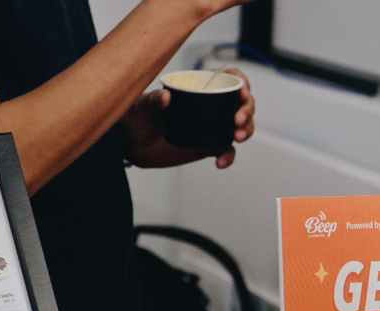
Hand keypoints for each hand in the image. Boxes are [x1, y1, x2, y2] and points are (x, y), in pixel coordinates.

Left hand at [121, 67, 254, 169]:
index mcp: (198, 88)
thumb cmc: (136, 118)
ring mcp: (212, 127)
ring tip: (236, 137)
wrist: (131, 145)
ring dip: (246, 130)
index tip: (242, 92)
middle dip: (247, 110)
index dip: (241, 82)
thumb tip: (166, 97)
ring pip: (241, 126)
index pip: (228, 78)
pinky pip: (227, 151)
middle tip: (237, 120)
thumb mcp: (140, 106)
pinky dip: (228, 156)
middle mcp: (210, 105)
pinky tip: (220, 162)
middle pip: (242, 103)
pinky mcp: (209, 147)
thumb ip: (151, 100)